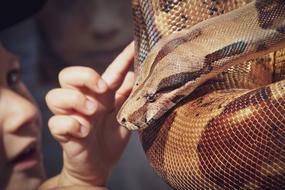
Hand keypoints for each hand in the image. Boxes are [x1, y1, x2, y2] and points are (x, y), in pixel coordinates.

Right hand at [45, 42, 134, 186]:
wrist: (98, 168)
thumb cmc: (109, 142)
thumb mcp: (123, 119)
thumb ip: (126, 99)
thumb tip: (134, 75)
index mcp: (99, 97)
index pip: (108, 73)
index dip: (121, 60)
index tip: (134, 47)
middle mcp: (82, 103)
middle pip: (67, 75)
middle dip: (84, 76)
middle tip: (103, 89)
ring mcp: (70, 117)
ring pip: (54, 95)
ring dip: (74, 100)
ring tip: (92, 111)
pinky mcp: (63, 134)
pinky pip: (56, 122)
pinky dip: (70, 124)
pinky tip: (84, 132)